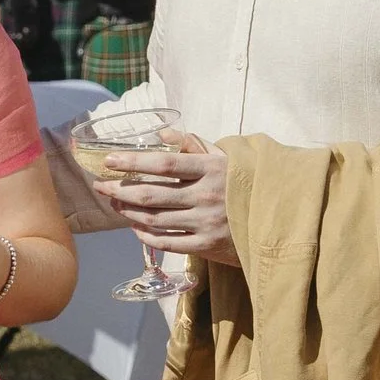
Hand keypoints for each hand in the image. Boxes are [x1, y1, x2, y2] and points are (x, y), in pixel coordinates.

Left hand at [91, 130, 233, 265]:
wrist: (279, 218)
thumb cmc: (245, 182)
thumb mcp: (226, 157)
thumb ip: (193, 144)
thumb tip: (161, 133)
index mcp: (211, 169)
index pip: (164, 164)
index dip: (133, 162)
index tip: (109, 161)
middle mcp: (206, 196)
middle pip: (152, 194)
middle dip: (119, 190)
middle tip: (100, 186)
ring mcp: (206, 223)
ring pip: (155, 220)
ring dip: (128, 212)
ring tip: (114, 204)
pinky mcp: (207, 246)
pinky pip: (167, 242)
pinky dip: (146, 235)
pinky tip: (135, 226)